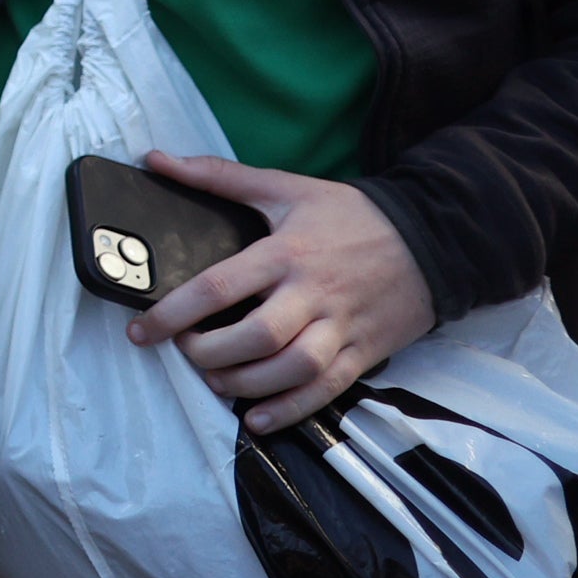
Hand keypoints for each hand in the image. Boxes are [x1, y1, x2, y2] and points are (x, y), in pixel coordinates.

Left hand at [125, 151, 436, 429]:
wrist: (435, 238)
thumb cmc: (352, 215)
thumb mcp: (287, 187)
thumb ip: (219, 176)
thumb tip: (157, 159)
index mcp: (287, 252)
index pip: (220, 285)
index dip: (175, 312)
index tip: (142, 331)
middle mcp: (314, 293)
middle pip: (257, 335)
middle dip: (210, 353)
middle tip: (184, 353)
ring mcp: (343, 326)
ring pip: (293, 367)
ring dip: (246, 384)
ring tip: (215, 381)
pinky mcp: (366, 352)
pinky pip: (327, 389)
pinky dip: (290, 409)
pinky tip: (257, 418)